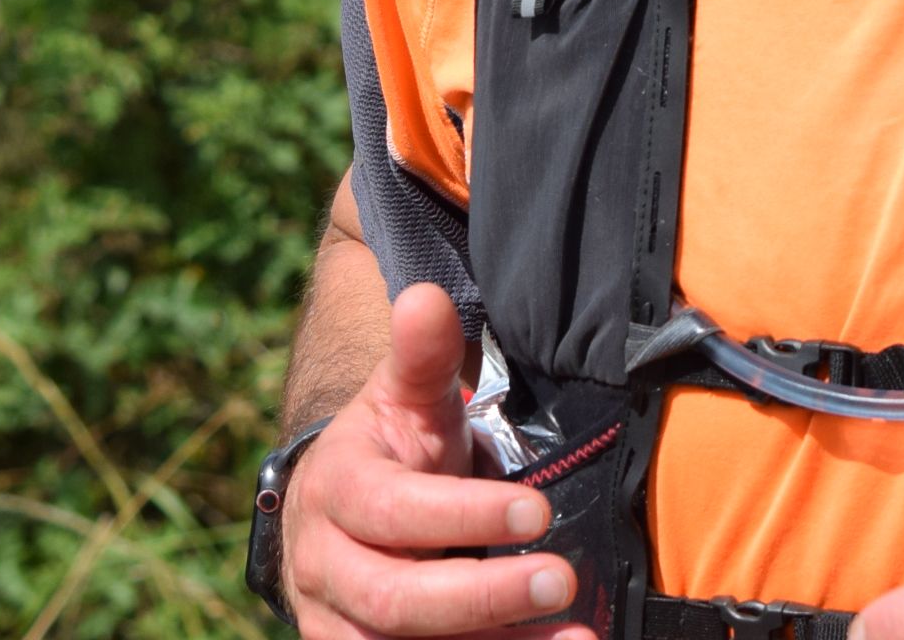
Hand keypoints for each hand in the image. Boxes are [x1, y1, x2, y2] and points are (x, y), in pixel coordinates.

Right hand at [281, 283, 590, 639]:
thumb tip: (426, 297)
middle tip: (563, 580)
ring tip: (578, 639)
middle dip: (482, 597)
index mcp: (337, 491)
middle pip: (395, 600)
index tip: (537, 512)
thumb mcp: (403, 396)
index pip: (396, 513)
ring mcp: (335, 623)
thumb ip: (422, 354)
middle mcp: (325, 567)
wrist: (333, 512)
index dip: (464, 517)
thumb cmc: (388, 448)